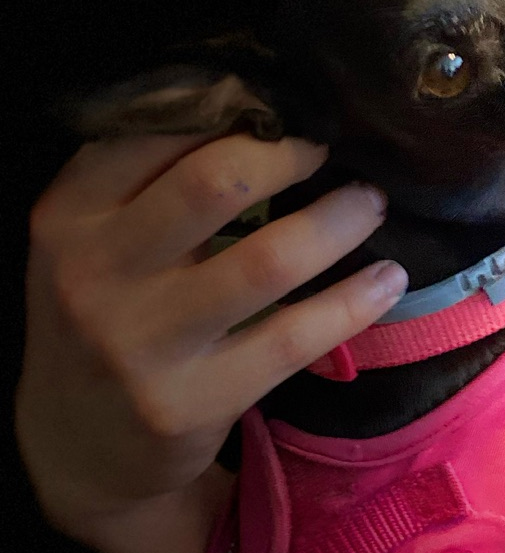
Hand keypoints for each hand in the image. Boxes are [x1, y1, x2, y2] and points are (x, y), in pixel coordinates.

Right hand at [17, 133, 405, 552]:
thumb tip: (263, 105)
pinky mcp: (190, 402)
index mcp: (69, 215)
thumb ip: (151, 178)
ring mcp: (142, 344)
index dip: (236, 109)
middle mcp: (94, 274)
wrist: (73, 447)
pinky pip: (293, 338)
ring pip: (269, 260)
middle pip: (215, 182)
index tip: (285, 105)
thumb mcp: (95, 241)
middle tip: (330, 148)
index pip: (158, 132)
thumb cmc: (107, 316)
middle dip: (291, 154)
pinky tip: (386, 277)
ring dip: (338, 221)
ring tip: (370, 202)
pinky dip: (353, 302)